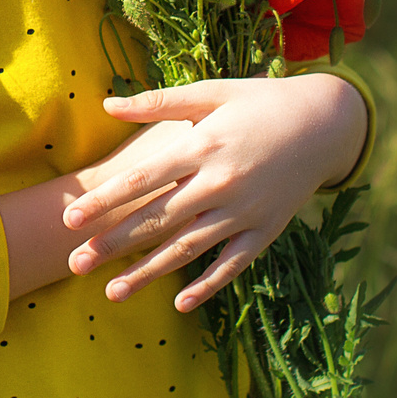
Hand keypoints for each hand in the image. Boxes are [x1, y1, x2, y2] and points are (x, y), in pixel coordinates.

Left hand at [59, 75, 365, 311]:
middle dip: (114, 243)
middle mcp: (221, 182)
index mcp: (203, 145)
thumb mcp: (212, 92)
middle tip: (75, 264)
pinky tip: (179, 305)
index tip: (70, 218)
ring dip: (148, 272)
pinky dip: (208, 285)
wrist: (326, 122)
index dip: (105, 200)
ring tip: (112, 293)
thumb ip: (159, 102)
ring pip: (188, 249)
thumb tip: (108, 103)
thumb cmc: (261, 102)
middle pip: (158, 219)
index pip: (142, 179)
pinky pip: (233, 264)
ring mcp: (245, 211)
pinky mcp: (267, 230)